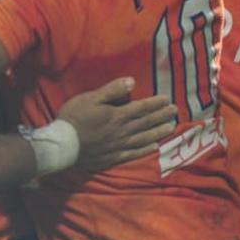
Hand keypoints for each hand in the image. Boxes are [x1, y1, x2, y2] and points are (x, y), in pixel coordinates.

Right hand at [57, 77, 176, 170]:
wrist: (63, 145)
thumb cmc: (74, 118)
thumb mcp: (91, 98)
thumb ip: (112, 91)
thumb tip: (132, 81)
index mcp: (118, 115)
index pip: (141, 108)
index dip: (155, 103)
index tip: (168, 99)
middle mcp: (122, 131)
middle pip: (146, 123)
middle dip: (161, 116)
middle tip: (175, 112)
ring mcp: (119, 146)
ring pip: (143, 138)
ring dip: (158, 132)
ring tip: (171, 128)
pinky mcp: (113, 157)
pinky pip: (134, 153)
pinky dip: (145, 150)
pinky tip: (154, 147)